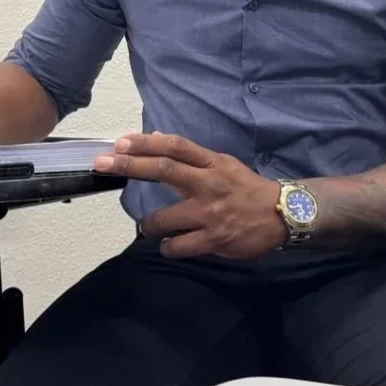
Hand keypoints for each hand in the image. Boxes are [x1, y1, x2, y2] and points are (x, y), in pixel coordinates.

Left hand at [95, 132, 285, 259]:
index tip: (120, 142)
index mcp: (213, 163)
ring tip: (146, 227)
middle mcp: (209, 183)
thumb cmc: (248, 189)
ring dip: (147, 224)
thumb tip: (155, 139)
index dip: (146, 143)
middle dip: (129, 166)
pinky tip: (170, 245)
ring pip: (164, 218)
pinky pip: (178, 246)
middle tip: (102, 163)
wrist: (283, 215)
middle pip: (164, 170)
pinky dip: (168, 246)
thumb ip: (191, 158)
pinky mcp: (214, 239)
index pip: (175, 146)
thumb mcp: (223, 166)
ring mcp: (210, 213)